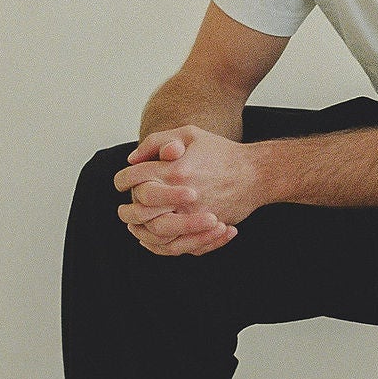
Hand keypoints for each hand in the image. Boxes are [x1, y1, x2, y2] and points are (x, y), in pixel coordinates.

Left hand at [113, 128, 262, 255]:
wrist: (256, 173)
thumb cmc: (222, 152)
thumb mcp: (189, 134)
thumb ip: (157, 142)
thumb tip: (132, 159)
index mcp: (173, 169)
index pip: (133, 178)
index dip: (122, 181)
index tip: (121, 183)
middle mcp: (181, 194)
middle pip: (139, 210)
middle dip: (127, 211)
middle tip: (124, 211)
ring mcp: (194, 214)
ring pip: (155, 232)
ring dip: (142, 231)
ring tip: (136, 227)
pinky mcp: (205, 229)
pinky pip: (177, 244)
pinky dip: (162, 245)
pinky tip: (155, 238)